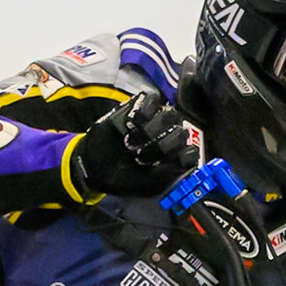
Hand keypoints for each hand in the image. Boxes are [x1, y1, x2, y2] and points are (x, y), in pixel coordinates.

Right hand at [71, 91, 194, 199]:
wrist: (94, 166)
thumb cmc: (122, 177)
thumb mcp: (145, 186)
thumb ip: (164, 177)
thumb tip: (177, 164)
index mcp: (175, 158)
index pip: (191, 153)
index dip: (179, 158)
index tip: (160, 166)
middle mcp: (169, 137)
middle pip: (181, 133)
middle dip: (161, 147)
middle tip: (139, 157)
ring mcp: (156, 120)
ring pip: (170, 115)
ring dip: (152, 129)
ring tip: (132, 140)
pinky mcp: (140, 106)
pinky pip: (153, 99)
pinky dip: (143, 110)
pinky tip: (131, 122)